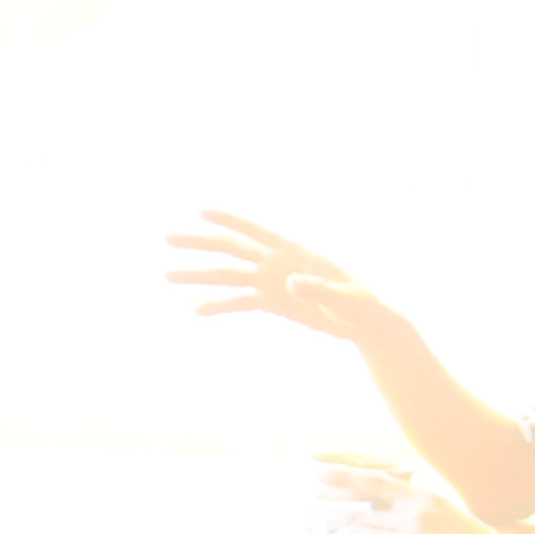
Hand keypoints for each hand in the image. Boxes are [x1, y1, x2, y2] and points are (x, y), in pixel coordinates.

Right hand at [167, 209, 408, 355]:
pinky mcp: (274, 303)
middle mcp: (277, 264)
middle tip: (167, 239)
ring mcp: (273, 283)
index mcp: (293, 253)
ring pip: (229, 277)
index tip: (202, 211)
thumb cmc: (360, 305)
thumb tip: (291, 283)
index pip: (256, 232)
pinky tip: (196, 308)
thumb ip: (318, 289)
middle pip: (231, 250)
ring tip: (168, 275)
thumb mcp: (343, 298)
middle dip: (199, 244)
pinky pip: (240, 302)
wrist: (366, 322)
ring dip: (199, 276)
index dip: (229, 220)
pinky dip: (219, 305)